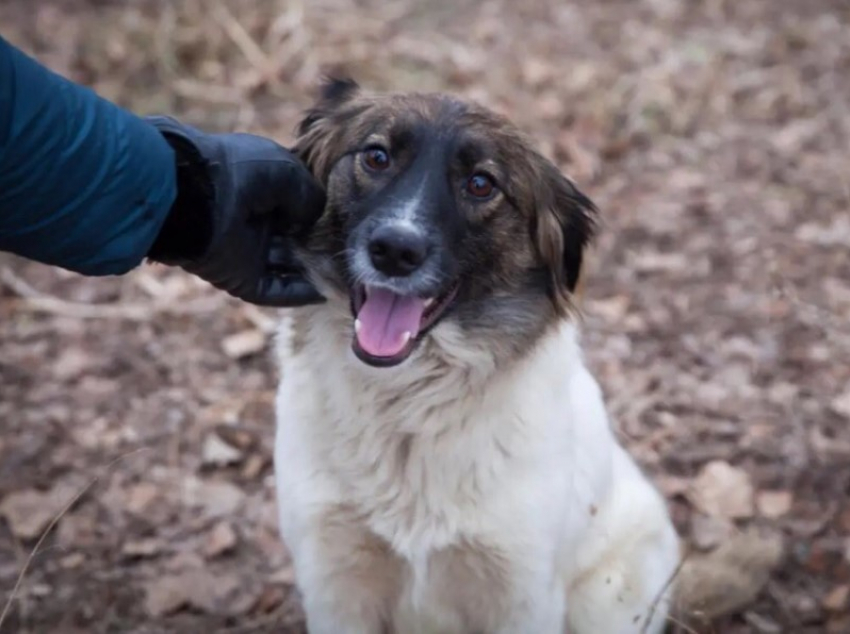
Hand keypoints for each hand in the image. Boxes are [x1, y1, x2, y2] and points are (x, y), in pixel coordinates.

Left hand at [145, 116, 325, 306]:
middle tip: (349, 254)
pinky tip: (325, 294)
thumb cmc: (241, 172)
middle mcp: (257, 221)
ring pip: (290, 268)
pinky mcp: (243, 279)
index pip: (297, 208)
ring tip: (344, 276)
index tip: (344, 226)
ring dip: (315, 272)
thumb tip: (318, 217)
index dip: (319, 218)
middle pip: (295, 241)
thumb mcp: (288, 170)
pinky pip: (277, 291)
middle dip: (320, 248)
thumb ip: (311, 194)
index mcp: (263, 189)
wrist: (195, 198)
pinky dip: (300, 294)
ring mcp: (250, 252)